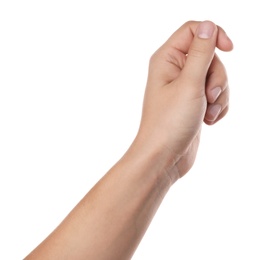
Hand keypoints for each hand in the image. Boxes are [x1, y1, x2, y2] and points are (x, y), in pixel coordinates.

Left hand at [136, 21, 232, 180]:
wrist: (164, 157)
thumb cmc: (169, 123)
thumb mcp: (189, 84)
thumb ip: (201, 53)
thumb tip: (208, 26)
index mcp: (167, 60)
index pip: (194, 31)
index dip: (214, 35)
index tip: (229, 48)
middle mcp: (175, 71)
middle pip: (210, 57)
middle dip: (217, 77)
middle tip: (208, 96)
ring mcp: (185, 88)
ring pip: (216, 77)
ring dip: (219, 96)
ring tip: (207, 114)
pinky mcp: (194, 103)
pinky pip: (216, 95)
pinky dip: (218, 107)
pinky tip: (209, 121)